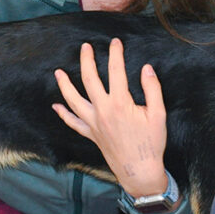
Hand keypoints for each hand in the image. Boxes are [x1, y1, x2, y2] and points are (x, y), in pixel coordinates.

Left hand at [53, 38, 168, 197]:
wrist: (139, 171)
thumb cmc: (151, 143)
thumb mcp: (158, 114)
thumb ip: (152, 89)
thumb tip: (146, 69)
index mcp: (120, 103)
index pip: (116, 71)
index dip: (115, 54)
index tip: (115, 42)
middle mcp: (102, 111)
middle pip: (89, 80)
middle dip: (86, 60)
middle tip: (85, 47)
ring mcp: (94, 123)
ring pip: (74, 100)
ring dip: (64, 85)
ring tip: (58, 72)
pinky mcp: (91, 134)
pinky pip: (73, 122)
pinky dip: (63, 114)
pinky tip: (56, 106)